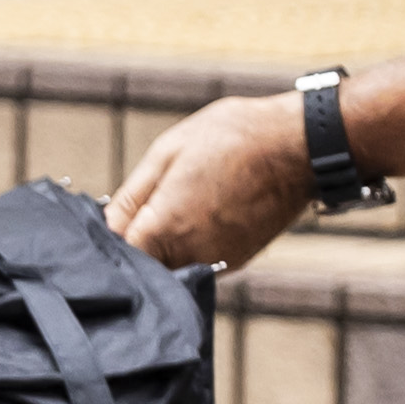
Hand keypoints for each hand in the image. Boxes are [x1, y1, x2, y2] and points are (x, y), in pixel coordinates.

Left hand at [111, 92, 313, 270]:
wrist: (300, 146)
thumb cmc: (234, 138)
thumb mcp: (168, 152)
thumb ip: (131, 197)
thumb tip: (105, 226)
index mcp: (163, 228)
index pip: (117, 255)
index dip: (111, 236)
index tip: (121, 215)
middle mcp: (189, 254)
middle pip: (145, 265)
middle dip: (142, 240)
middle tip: (157, 200)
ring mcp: (217, 260)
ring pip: (174, 265)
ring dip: (171, 244)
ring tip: (190, 200)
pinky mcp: (238, 261)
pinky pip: (201, 260)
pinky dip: (197, 243)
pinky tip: (211, 210)